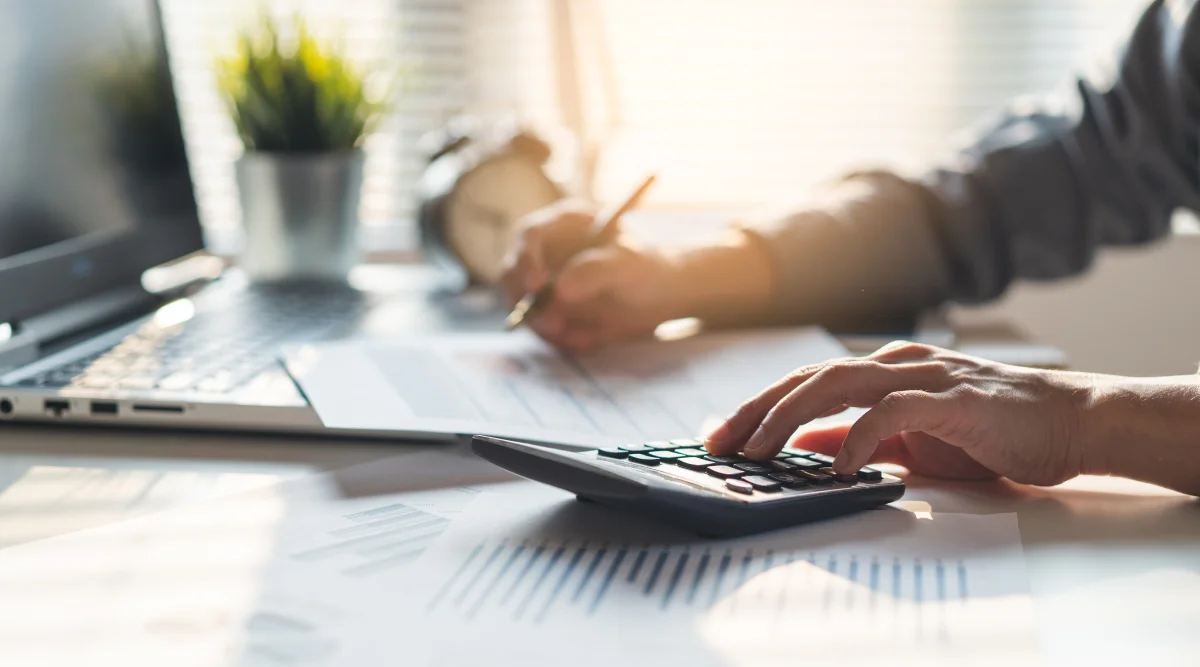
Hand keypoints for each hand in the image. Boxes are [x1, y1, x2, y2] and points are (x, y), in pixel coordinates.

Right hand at [500, 200, 701, 352]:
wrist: (659, 298)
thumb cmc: (645, 269)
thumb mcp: (627, 266)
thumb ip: (594, 272)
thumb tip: (559, 289)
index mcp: (563, 225)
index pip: (529, 235)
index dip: (527, 260)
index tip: (538, 288)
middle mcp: (545, 251)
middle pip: (513, 273)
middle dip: (528, 303)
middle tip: (554, 326)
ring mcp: (543, 282)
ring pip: (524, 307)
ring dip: (547, 328)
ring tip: (585, 337)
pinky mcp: (548, 310)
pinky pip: (541, 329)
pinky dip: (561, 340)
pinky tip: (590, 340)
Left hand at [704, 342, 1097, 485]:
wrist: (1069, 423)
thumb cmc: (990, 431)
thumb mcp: (909, 439)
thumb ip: (857, 436)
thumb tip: (804, 444)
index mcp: (884, 370)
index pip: (806, 381)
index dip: (759, 405)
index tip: (720, 435)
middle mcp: (897, 364)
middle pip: (810, 377)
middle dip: (757, 409)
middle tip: (719, 443)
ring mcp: (926, 377)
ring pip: (840, 383)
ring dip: (790, 416)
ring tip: (759, 450)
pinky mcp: (956, 400)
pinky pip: (895, 411)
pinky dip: (860, 435)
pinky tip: (838, 465)